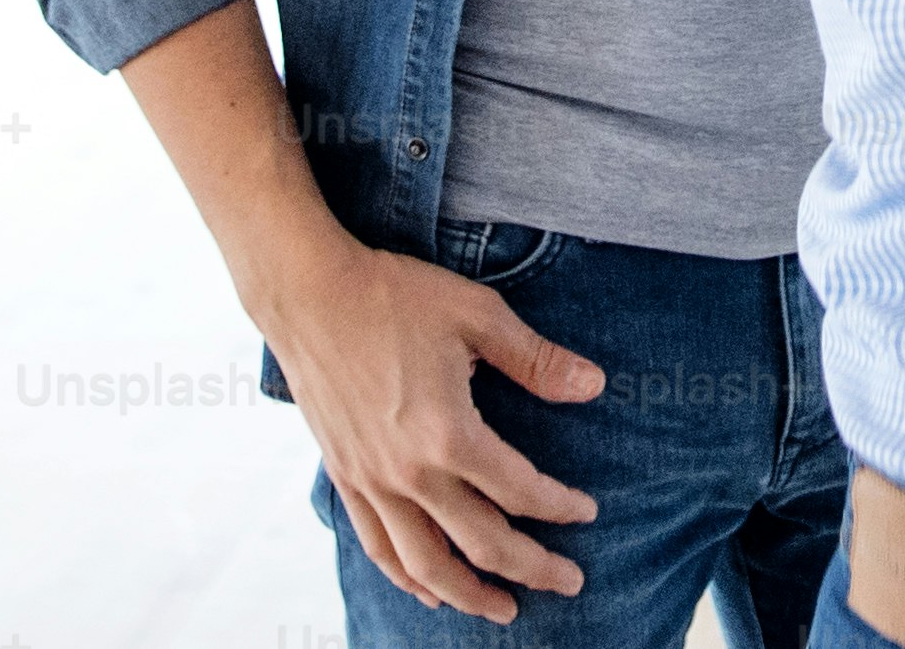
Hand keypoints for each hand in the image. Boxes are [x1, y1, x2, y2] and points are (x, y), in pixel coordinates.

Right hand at [258, 232, 605, 622]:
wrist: (308, 293)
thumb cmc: (394, 295)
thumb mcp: (478, 315)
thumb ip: (537, 360)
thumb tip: (595, 385)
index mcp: (448, 434)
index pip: (520, 491)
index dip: (560, 507)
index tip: (587, 512)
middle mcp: (409, 472)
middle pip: (482, 543)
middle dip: (533, 569)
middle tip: (571, 582)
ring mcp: (372, 482)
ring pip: (427, 564)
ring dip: (469, 595)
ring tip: (505, 611)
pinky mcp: (345, 477)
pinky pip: (378, 547)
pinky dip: (408, 577)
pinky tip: (429, 590)